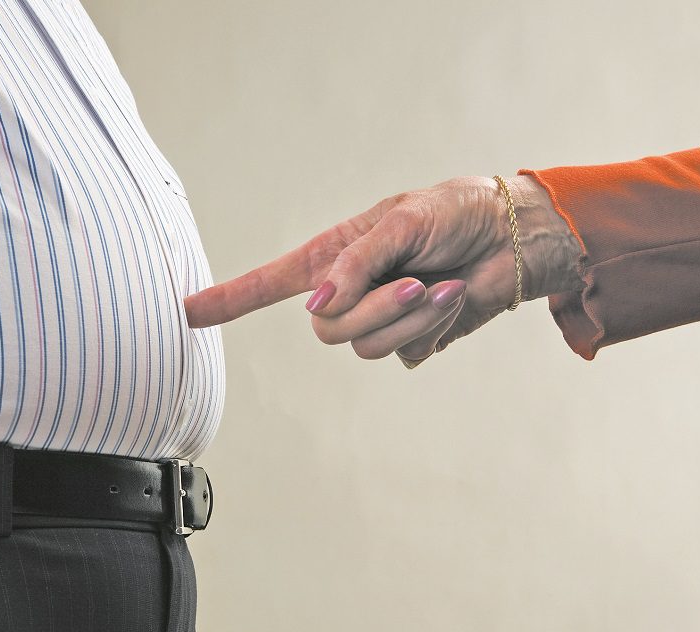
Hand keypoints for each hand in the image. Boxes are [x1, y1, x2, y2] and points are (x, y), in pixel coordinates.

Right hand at [184, 175, 581, 361]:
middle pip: (327, 329)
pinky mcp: (412, 339)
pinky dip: (433, 327)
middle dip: (375, 309)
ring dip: (410, 319)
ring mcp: (379, 318)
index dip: (229, 299)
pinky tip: (454, 299)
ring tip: (442, 286)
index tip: (187, 312)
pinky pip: (405, 352)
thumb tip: (316, 306)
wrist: (512, 237)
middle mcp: (349, 290)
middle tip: (416, 281)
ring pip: (365, 346)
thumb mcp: (401, 221)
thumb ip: (355, 263)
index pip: (271, 283)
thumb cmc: (456, 212)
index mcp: (335, 255)